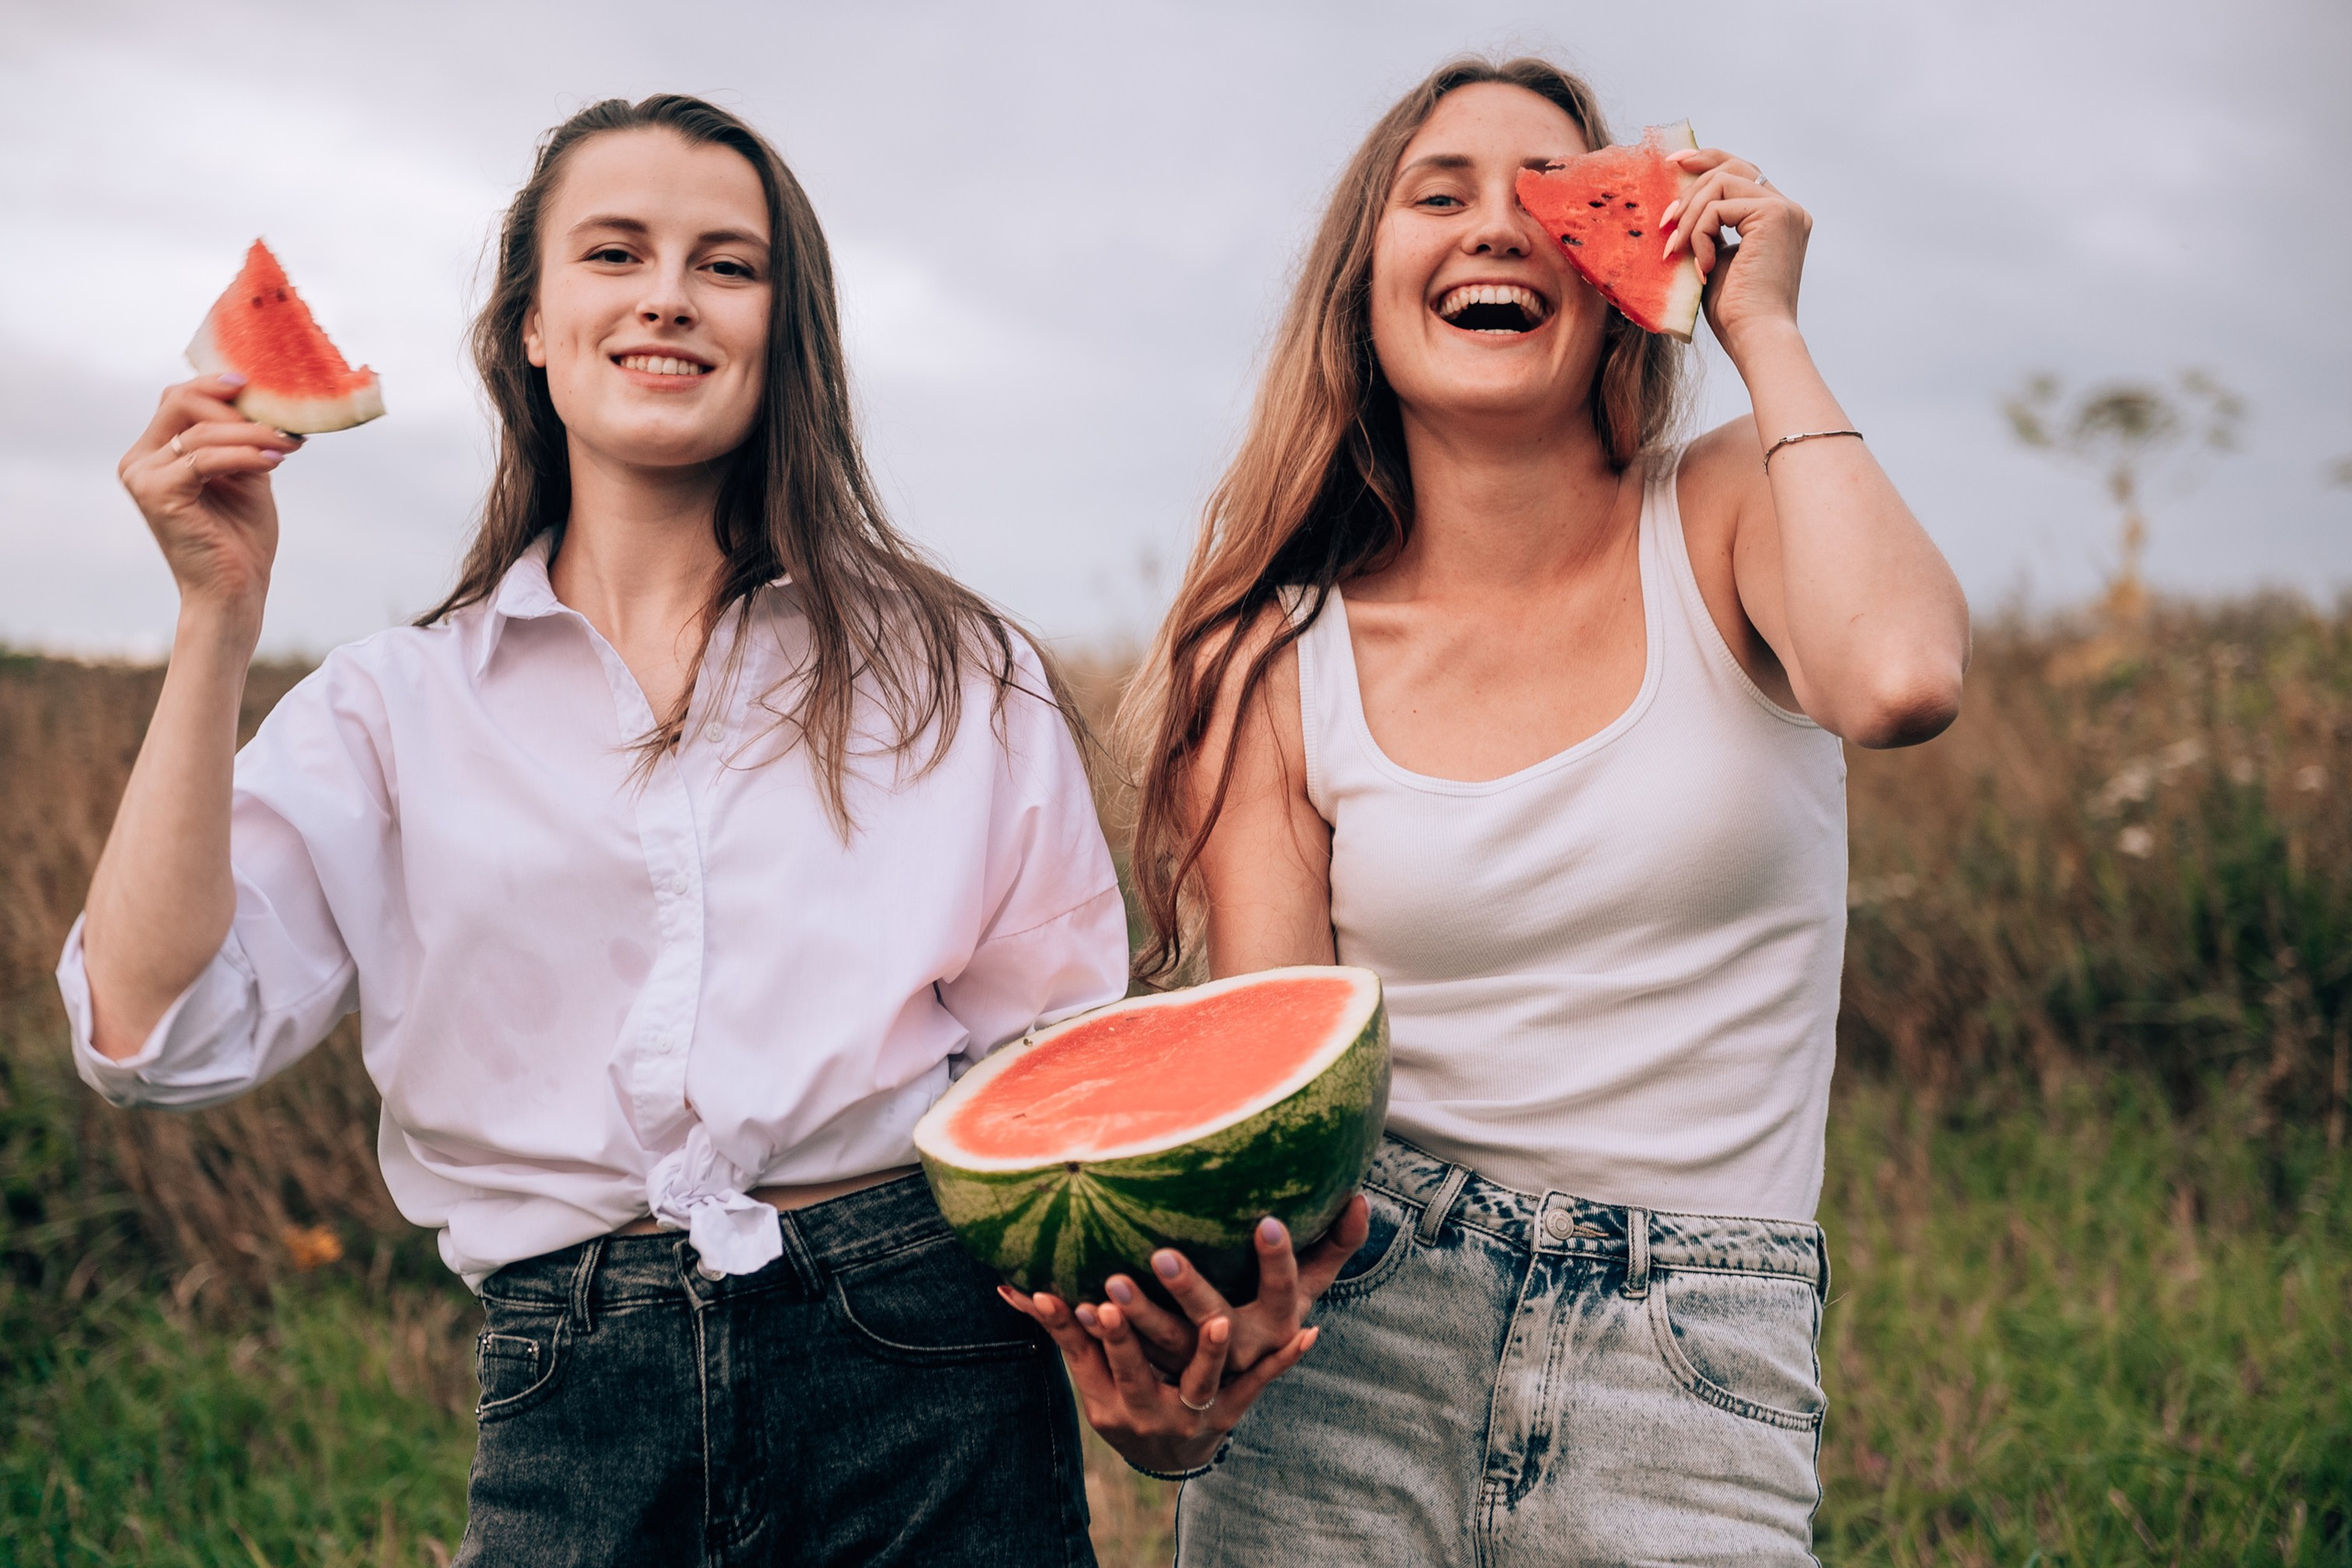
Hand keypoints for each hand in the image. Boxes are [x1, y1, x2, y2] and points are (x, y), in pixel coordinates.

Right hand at [117, 374, 303, 637]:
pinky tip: (275, 460)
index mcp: (156, 453)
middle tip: (278, 421)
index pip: (179, 400)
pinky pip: (205, 458)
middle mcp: (139, 461)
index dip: (215, 387)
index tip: (255, 386)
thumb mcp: (246, 475)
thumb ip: (242, 439)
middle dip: (233, 407)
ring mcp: (142, 476)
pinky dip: (245, 454)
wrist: (235, 589)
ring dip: (252, 434)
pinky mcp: (156, 493)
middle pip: (181, 403)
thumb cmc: (240, 537)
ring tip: (289, 445)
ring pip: (201, 432)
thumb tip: (264, 402)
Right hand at [1000, 1285, 1317, 1474]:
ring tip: (1220, 1319)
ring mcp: (1191, 1413)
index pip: (1085, 1359)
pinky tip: (1307, 1332)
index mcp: (1107, 1397)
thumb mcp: (1090, 1375)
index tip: (1063, 1296)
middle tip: (1115, 1294)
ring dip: (1207, 1351)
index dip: (1075, 1330)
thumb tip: (1007, 1286)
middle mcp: (1145, 1409)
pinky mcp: (1232, 1412)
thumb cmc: (1125, 1397)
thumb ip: (1060, 1329)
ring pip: (1198, 1380)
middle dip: (1125, 1335)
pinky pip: (1258, 1385)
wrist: (1174, 1456)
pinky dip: (1283, 1361)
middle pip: (1135, 1370)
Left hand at [1091, 1195, 1369, 1380]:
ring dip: (1135, 1319)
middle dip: (1189, 1291)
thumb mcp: (1304, 1289)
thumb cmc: (1267, 1318)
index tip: (1266, 1221)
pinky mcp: (1151, 1380)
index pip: (1283, 1290)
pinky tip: (1066, 1307)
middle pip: (1214, 1325)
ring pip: (1163, 1347)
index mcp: (1275, 1326)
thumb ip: (1334, 1245)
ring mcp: (1191, 1373)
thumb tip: (1363, 1199)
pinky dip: (1087, 1335)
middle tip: (1161, 1254)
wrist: (1215, 1405)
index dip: (1277, 1260)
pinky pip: (1118, 1359)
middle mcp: (1235, 1352)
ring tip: (1109, 1285)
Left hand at [1659, 148, 1812, 362]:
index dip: (1707, 160)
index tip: (1674, 164)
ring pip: (1720, 183)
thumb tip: (1676, 206)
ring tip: (1678, 251)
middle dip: (1690, 185)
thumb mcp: (1716, 260)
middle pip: (1733, 167)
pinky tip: (1702, 266)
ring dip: (1690, 217)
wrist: (1755, 338)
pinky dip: (1699, 235)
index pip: (1742, 173)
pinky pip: (1717, 207)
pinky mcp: (1774, 215)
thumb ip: (1709, 230)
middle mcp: (1788, 209)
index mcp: (1778, 219)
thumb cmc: (1735, 313)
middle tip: (1664, 221)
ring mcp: (1784, 209)